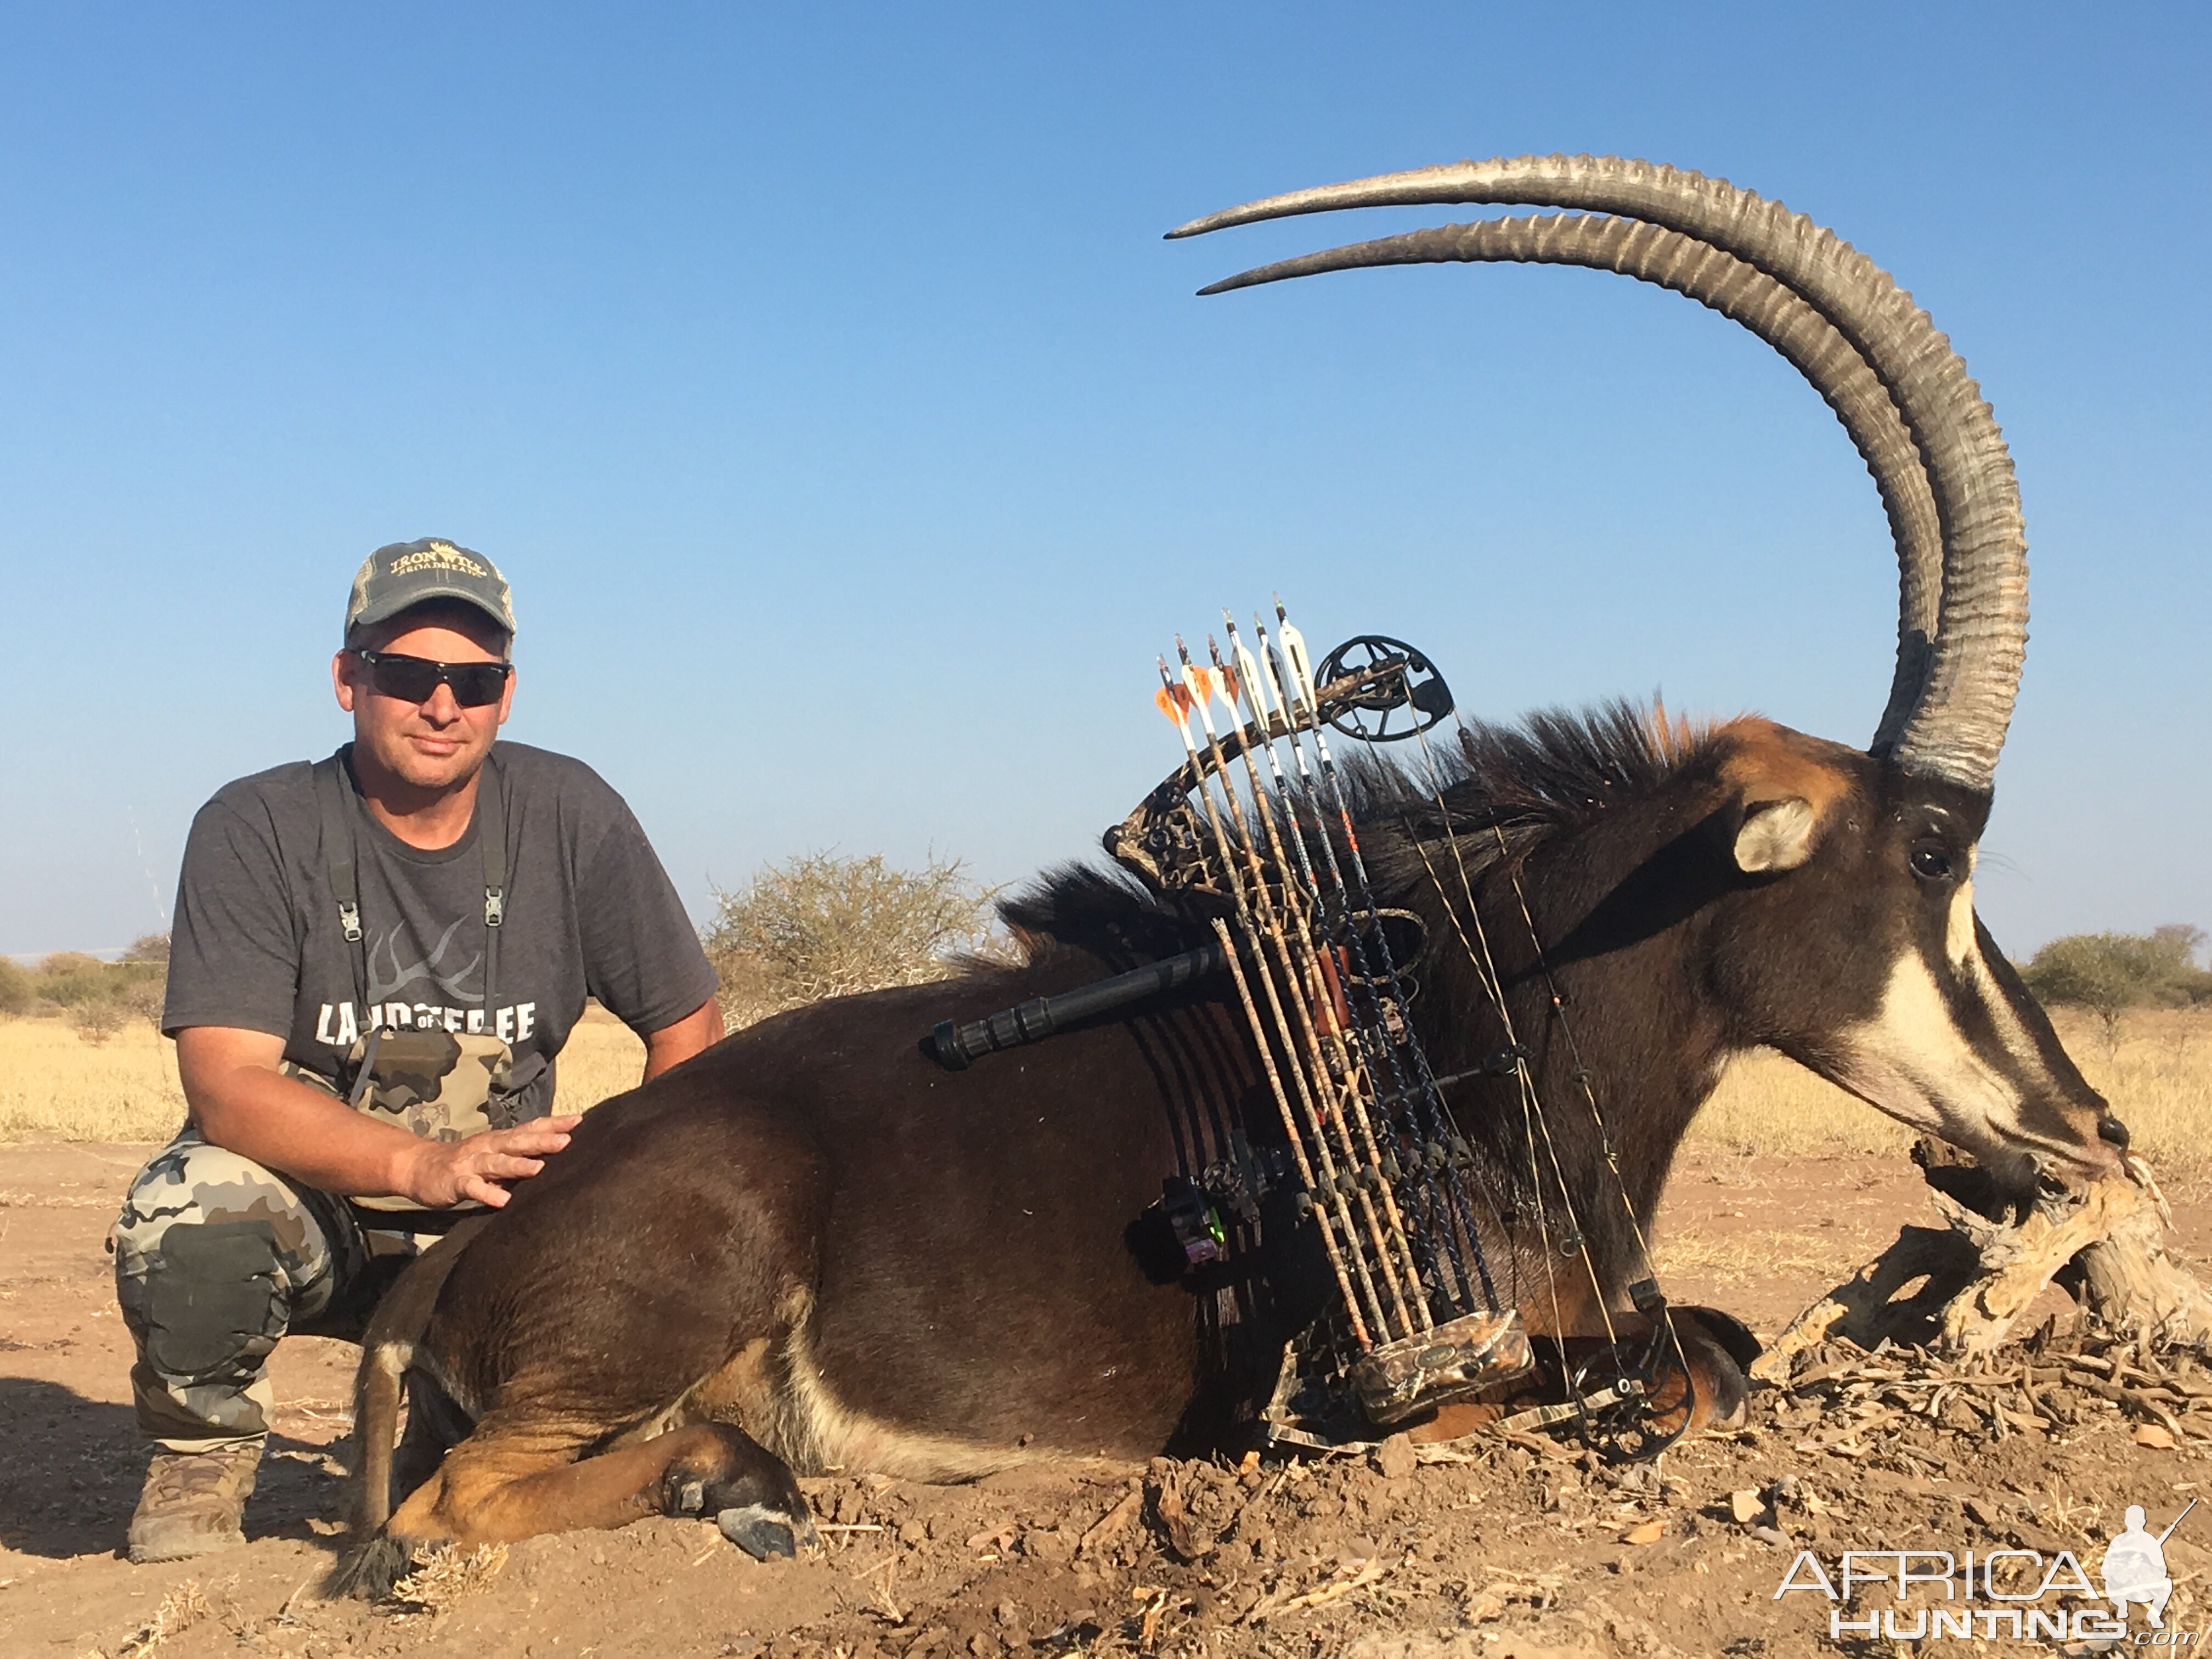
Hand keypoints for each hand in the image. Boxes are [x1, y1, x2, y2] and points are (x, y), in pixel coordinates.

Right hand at [396, 1115, 582, 1208]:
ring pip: (496, 1162)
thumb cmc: (466, 1162)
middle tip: (566, 1140)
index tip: (578, 1120)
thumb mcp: (495, 1155)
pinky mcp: (455, 1182)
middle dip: (541, 1140)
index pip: (530, 1128)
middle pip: (517, 1141)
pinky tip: (502, 1200)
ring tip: (538, 1168)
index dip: (553, 1123)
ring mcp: (471, 1163)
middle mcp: (488, 1146)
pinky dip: (487, 1193)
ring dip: (517, 1165)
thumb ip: (520, 1155)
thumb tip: (557, 1155)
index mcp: (500, 1140)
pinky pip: (472, 1188)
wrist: (419, 1166)